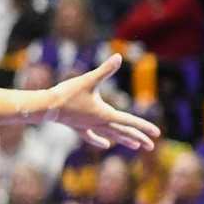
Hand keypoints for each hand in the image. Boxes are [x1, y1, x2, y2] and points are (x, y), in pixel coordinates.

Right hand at [43, 54, 159, 151]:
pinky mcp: (79, 127)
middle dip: (138, 138)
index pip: (129, 121)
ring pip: (111, 135)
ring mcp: (89, 127)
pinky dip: (100, 140)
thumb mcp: (88, 79)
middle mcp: (99, 123)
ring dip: (124, 140)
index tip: (157, 133)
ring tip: (136, 146)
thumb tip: (118, 57)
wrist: (47, 106)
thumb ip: (105, 70)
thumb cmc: (67, 93)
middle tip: (151, 146)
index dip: (144, 126)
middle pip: (123, 132)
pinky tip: (106, 145)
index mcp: (104, 114)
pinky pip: (92, 136)